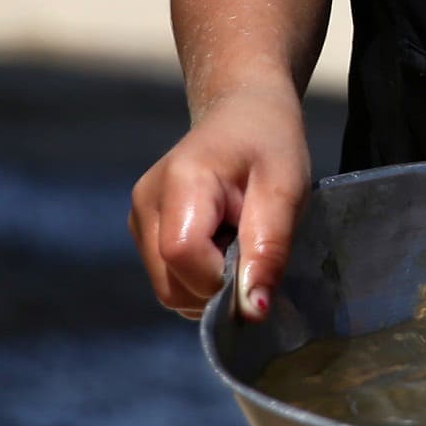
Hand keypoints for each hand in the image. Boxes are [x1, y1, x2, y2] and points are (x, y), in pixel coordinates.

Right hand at [127, 88, 312, 319]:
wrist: (243, 114)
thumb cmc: (269, 146)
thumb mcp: (287, 190)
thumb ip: (269, 249)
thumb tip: (252, 311)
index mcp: (181, 181)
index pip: (182, 255)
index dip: (221, 279)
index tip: (256, 266)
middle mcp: (146, 202)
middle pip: (170, 283)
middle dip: (216, 288)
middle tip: (251, 250)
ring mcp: (138, 218)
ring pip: (168, 288)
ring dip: (208, 284)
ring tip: (237, 242)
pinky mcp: (142, 231)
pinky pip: (169, 279)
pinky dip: (198, 278)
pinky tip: (220, 245)